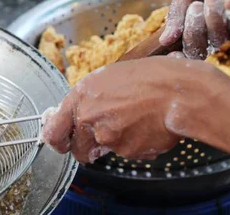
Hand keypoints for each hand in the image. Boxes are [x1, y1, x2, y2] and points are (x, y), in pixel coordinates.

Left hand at [41, 57, 229, 162]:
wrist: (177, 93)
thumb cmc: (147, 77)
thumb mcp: (107, 77)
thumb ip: (87, 98)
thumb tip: (77, 112)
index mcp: (79, 98)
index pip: (52, 132)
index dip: (56, 140)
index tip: (61, 140)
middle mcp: (88, 120)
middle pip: (77, 149)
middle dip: (86, 147)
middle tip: (101, 135)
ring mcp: (107, 138)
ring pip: (102, 151)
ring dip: (111, 144)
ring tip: (129, 122)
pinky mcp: (126, 152)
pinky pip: (126, 153)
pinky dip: (133, 145)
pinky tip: (144, 127)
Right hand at [160, 0, 229, 58]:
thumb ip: (175, 12)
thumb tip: (163, 39)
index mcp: (191, 26)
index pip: (183, 52)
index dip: (177, 56)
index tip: (173, 53)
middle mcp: (210, 32)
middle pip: (197, 49)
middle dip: (193, 27)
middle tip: (195, 5)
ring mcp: (229, 29)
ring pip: (217, 36)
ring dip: (212, 9)